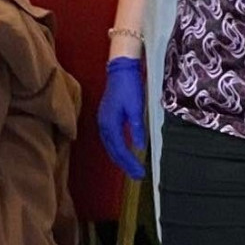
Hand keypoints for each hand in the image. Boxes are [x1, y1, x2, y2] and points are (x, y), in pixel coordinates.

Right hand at [98, 57, 148, 180]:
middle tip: (138, 175)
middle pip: (113, 151)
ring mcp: (103, 121)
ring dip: (120, 158)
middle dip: (125, 164)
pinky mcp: (106, 117)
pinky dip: (118, 148)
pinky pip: (111, 139)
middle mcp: (103, 125)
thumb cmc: (129, 86)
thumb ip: (136, 128)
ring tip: (132, 168)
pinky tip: (125, 152)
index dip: (130, 163)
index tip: (140, 173)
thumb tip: (139, 147)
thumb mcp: (136, 108)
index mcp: (110, 123)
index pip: (120, 149)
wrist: (121, 68)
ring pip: (111, 146)